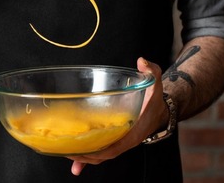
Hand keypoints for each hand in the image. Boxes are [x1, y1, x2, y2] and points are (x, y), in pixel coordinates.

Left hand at [67, 57, 167, 175]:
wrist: (160, 112)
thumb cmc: (154, 101)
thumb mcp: (155, 83)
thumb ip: (151, 71)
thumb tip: (142, 62)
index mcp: (133, 132)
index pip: (115, 147)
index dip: (98, 150)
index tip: (83, 149)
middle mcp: (125, 140)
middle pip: (102, 155)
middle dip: (83, 156)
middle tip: (65, 150)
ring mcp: (118, 142)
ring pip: (99, 155)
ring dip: (82, 158)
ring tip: (63, 152)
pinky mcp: (114, 140)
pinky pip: (99, 151)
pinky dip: (87, 156)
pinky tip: (73, 160)